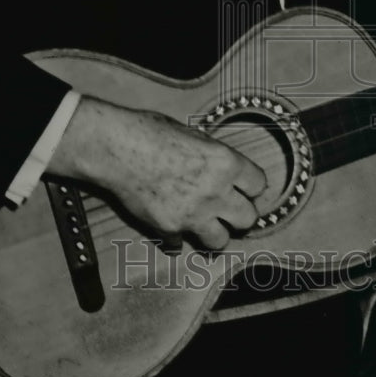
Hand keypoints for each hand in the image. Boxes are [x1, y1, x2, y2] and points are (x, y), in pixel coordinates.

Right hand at [48, 96, 266, 249]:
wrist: (116, 147)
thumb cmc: (150, 132)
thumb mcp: (192, 134)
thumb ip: (212, 157)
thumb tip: (220, 168)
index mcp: (225, 162)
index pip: (259, 185)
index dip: (250, 187)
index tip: (242, 188)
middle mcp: (215, 191)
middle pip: (248, 219)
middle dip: (238, 214)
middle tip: (226, 209)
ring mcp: (193, 213)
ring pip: (221, 241)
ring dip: (213, 233)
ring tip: (203, 224)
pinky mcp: (169, 228)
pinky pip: (181, 244)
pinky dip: (176, 238)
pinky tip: (171, 225)